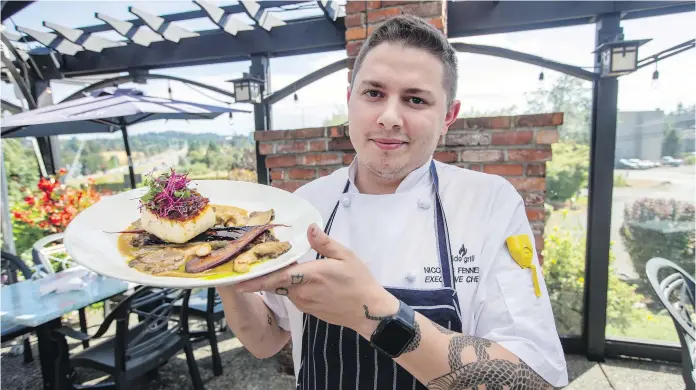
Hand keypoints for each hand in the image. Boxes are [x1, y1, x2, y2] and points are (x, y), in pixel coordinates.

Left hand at [234, 223, 398, 336]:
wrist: (368, 311)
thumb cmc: (358, 282)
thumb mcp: (345, 256)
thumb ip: (324, 242)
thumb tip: (310, 227)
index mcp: (311, 276)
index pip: (278, 277)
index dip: (257, 279)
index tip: (237, 280)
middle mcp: (303, 292)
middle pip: (275, 283)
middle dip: (261, 275)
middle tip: (246, 266)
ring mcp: (304, 303)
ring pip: (284, 289)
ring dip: (276, 279)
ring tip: (268, 266)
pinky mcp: (308, 310)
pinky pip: (293, 296)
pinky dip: (288, 286)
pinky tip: (291, 278)